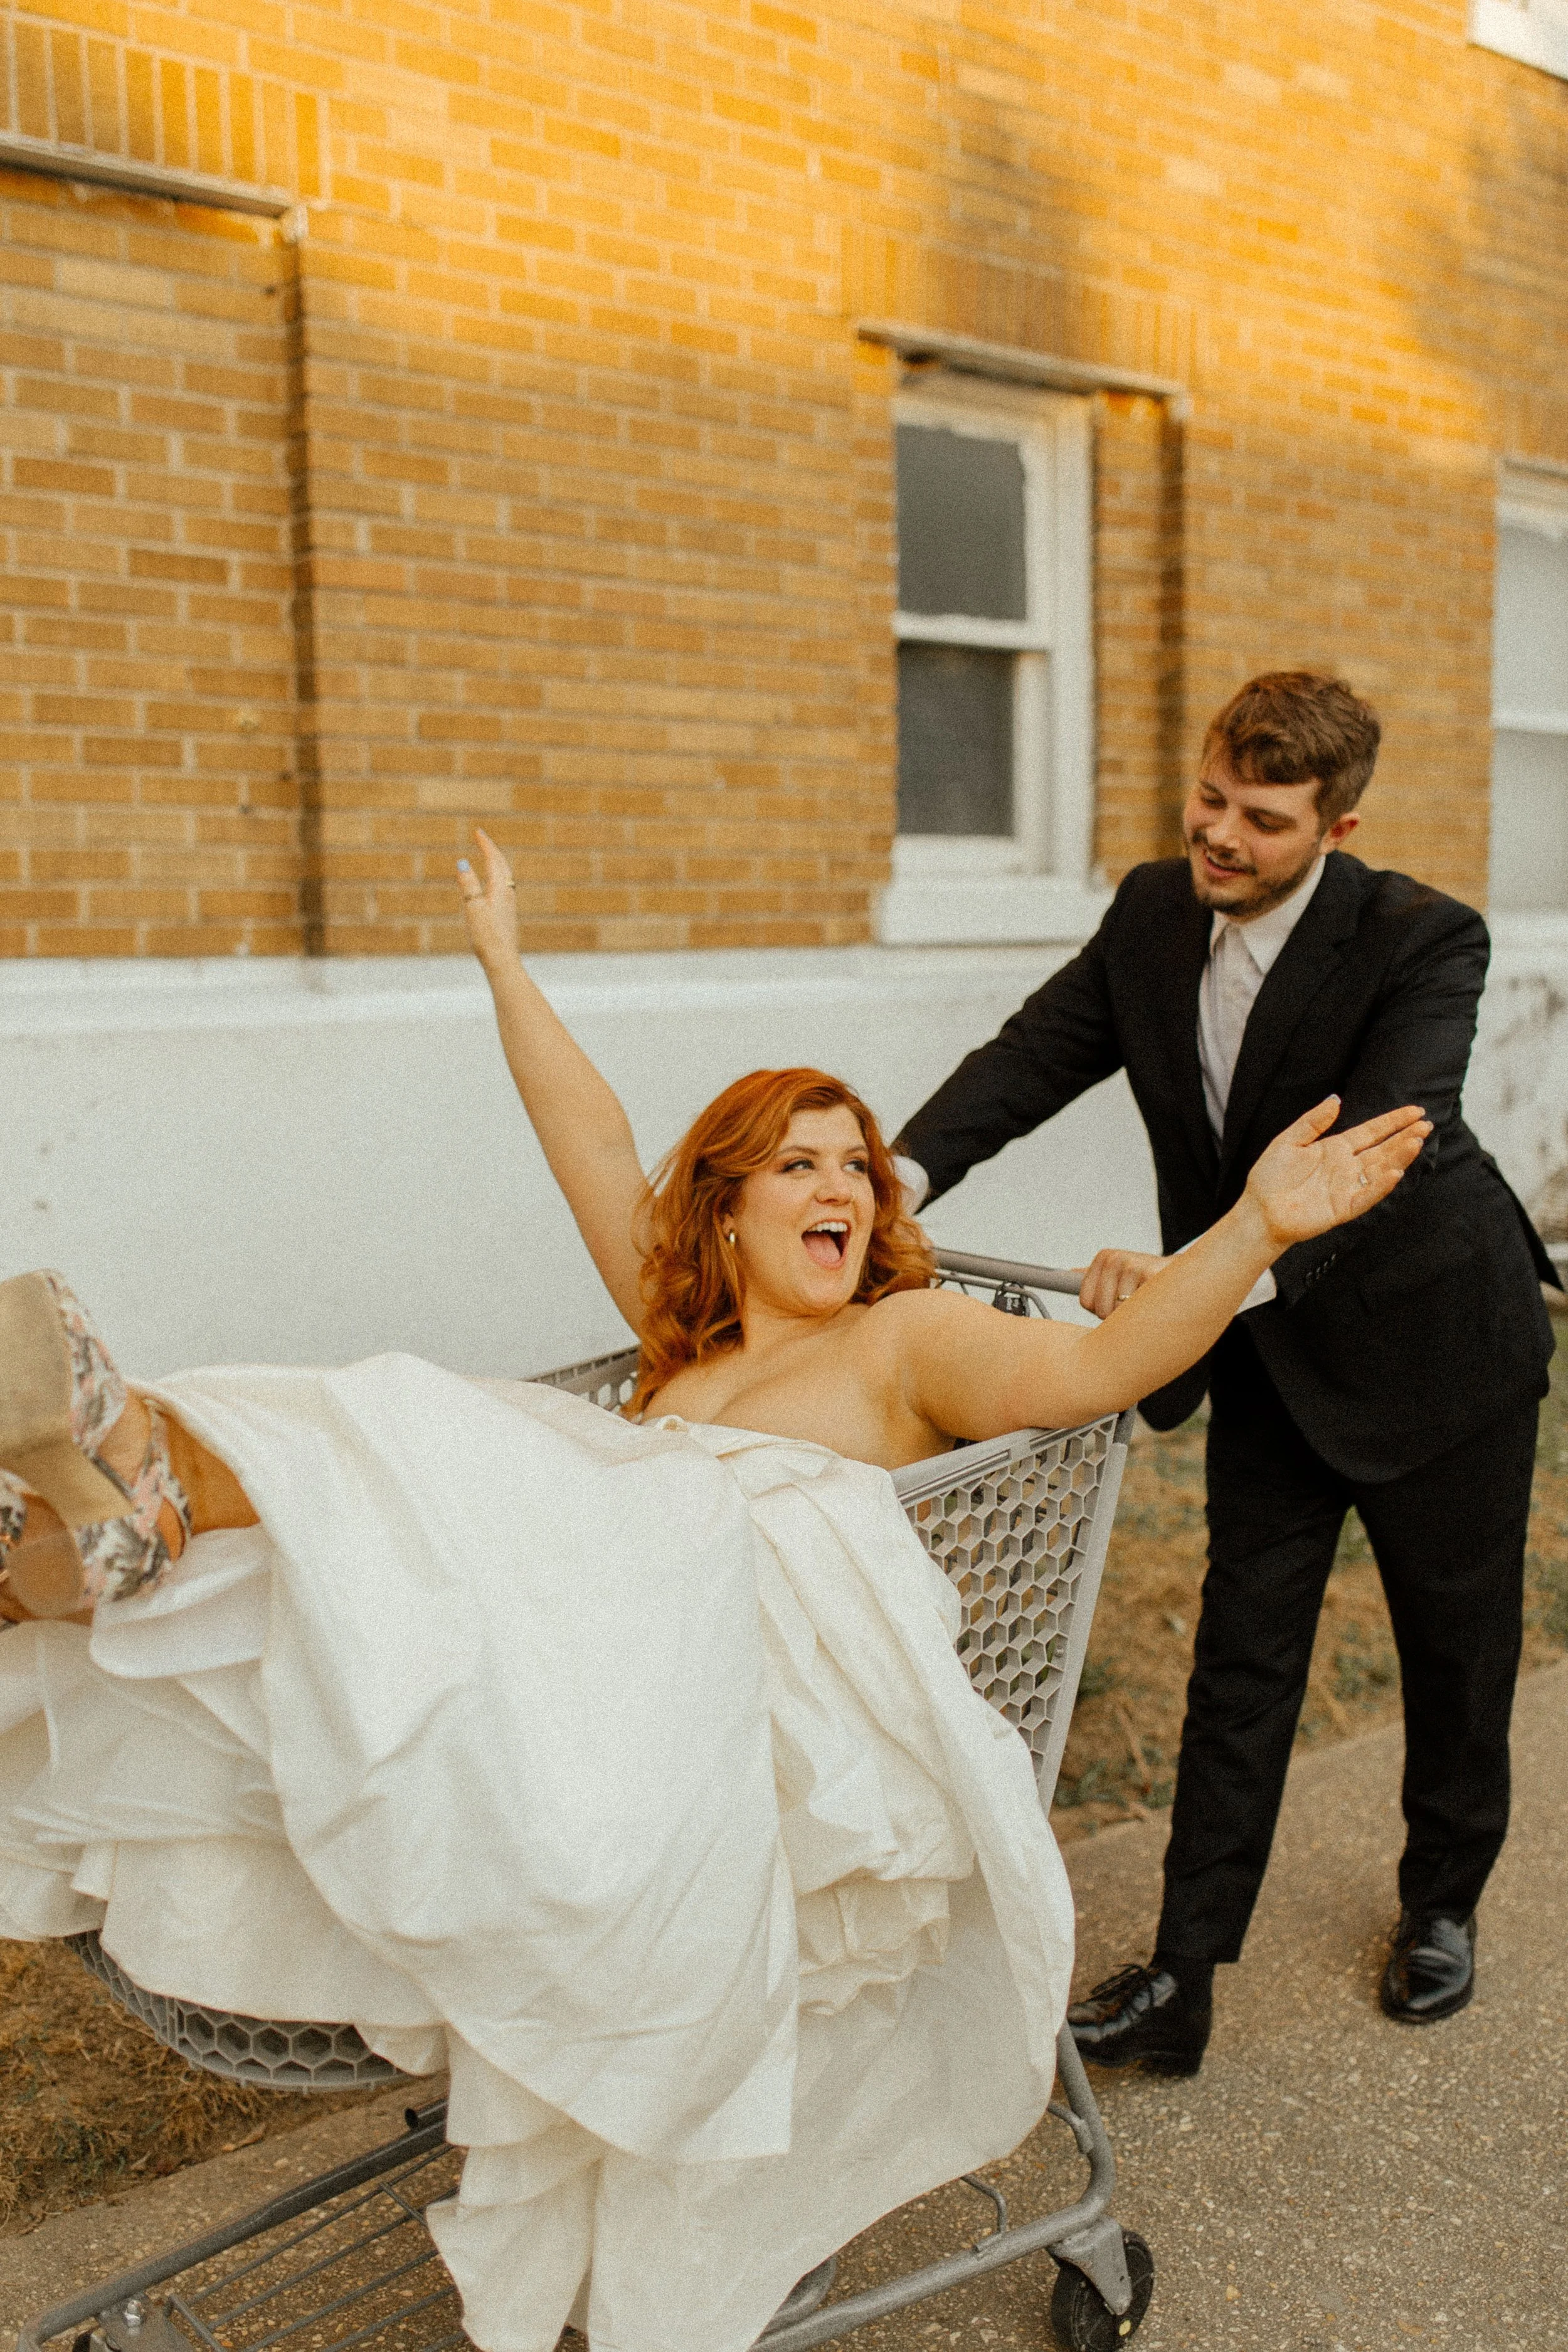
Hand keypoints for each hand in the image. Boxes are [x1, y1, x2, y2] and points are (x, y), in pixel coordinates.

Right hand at [457, 827, 519, 975]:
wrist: (502, 960)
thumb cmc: (487, 936)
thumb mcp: (473, 909)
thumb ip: (468, 885)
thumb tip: (463, 863)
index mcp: (500, 890)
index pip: (494, 860)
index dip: (486, 845)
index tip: (478, 832)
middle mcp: (507, 894)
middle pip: (502, 865)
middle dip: (492, 849)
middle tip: (481, 838)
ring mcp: (508, 904)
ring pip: (505, 876)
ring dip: (496, 862)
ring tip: (488, 854)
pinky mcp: (506, 913)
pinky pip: (503, 886)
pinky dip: (497, 876)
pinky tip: (494, 884)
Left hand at [1078, 1248, 1171, 1320]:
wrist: (1182, 1275)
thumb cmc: (1145, 1280)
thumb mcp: (1119, 1273)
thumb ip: (1096, 1275)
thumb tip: (1069, 1272)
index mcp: (1104, 1258)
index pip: (1086, 1301)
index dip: (1101, 1309)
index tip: (1116, 1302)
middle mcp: (1115, 1259)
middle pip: (1101, 1309)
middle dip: (1117, 1316)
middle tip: (1134, 1304)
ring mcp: (1133, 1266)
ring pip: (1119, 1313)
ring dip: (1133, 1317)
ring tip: (1145, 1303)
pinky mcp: (1151, 1276)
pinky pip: (1137, 1311)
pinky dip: (1145, 1315)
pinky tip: (1154, 1303)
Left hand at [1244, 1096, 1431, 1249]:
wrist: (1258, 1211)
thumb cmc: (1270, 1178)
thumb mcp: (1289, 1141)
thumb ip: (1313, 1121)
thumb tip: (1336, 1099)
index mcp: (1336, 1149)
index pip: (1372, 1132)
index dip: (1393, 1121)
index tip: (1415, 1111)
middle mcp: (1347, 1167)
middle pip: (1383, 1149)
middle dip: (1405, 1137)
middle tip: (1426, 1124)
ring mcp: (1347, 1187)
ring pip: (1380, 1170)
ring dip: (1399, 1157)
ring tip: (1416, 1141)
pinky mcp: (1343, 1208)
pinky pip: (1367, 1195)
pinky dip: (1381, 1185)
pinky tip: (1395, 1171)